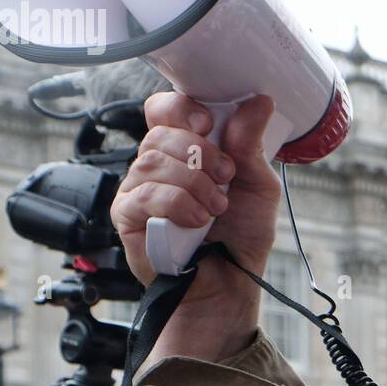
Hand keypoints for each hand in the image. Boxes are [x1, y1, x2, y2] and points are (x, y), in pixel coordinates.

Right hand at [111, 91, 281, 358]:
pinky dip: (177, 203)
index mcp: (187, 149)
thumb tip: (259, 101)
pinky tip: (197, 219)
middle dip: (199, 151)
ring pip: (153, 160)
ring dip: (194, 182)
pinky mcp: (127, 215)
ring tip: (216, 207)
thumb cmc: (241, 236)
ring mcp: (139, 189)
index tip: (208, 122)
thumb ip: (250, 144)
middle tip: (225, 175)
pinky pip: (144, 194)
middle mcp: (158, 164)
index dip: (182, 108)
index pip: (166, 109)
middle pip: (160, 131)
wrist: (229, 284)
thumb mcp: (258, 185)